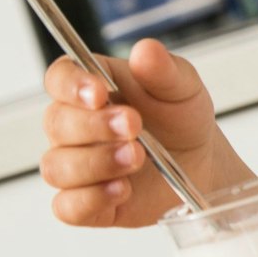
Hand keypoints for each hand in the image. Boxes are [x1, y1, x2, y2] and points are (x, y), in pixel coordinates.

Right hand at [37, 39, 246, 227]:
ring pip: (57, 167)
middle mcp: (75, 127)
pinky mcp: (86, 203)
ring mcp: (77, 166)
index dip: (71, 85)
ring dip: (96, 163)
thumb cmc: (181, 119)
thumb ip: (164, 69)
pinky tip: (121, 189)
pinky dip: (92, 199)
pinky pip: (68, 206)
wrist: (201, 163)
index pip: (59, 79)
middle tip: (134, 126)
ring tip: (137, 157)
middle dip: (94, 126)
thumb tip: (146, 50)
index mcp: (90, 88)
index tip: (98, 92)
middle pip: (56, 123)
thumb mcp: (183, 88)